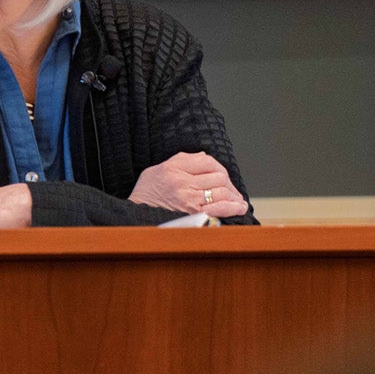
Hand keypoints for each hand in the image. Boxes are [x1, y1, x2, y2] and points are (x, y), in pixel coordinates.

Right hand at [131, 152, 248, 219]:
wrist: (134, 214)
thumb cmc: (147, 191)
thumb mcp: (159, 168)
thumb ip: (182, 160)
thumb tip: (205, 158)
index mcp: (174, 168)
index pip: (207, 161)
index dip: (219, 168)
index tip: (223, 176)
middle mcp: (182, 182)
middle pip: (218, 177)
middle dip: (229, 184)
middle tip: (234, 191)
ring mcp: (188, 200)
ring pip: (222, 192)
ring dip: (235, 196)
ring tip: (239, 201)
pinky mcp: (192, 215)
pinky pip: (218, 209)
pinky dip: (232, 208)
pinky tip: (240, 207)